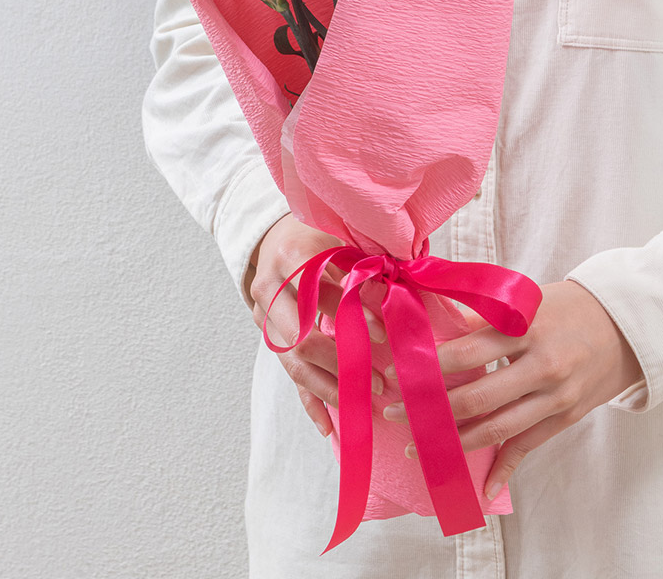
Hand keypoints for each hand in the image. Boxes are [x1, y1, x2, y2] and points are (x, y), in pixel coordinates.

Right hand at [246, 213, 386, 437]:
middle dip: (341, 362)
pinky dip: (308, 402)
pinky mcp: (267, 336)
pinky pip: (287, 375)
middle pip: (301, 337)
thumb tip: (399, 290)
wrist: (272, 236)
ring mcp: (263, 316)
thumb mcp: (338, 237)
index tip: (383, 336)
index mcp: (291, 257)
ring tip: (362, 403)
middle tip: (378, 379)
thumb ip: (363, 262)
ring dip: (329, 386)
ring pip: (293, 362)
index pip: (320, 295)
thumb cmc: (316, 235)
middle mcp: (271, 288)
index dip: (352, 317)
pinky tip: (328, 426)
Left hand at [381, 280, 643, 498]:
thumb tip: (432, 327)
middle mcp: (541, 365)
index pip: (467, 352)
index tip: (396, 373)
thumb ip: (484, 316)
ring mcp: (555, 395)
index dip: (428, 366)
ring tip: (419, 445)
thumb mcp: (525, 301)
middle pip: (477, 396)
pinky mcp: (565, 417)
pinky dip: (504, 470)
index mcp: (525, 328)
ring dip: (454, 441)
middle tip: (394, 412)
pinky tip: (481, 489)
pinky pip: (528, 446)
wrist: (623, 324)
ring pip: (498, 427)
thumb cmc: (563, 307)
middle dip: (431, 409)